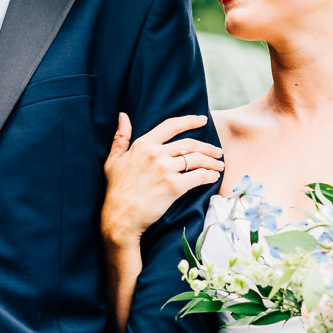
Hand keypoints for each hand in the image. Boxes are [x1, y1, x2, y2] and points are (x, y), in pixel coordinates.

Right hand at [102, 113, 222, 246]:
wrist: (119, 216)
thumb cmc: (116, 190)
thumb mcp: (113, 160)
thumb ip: (120, 137)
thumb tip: (123, 115)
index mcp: (143, 144)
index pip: (171, 125)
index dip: (190, 121)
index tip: (202, 120)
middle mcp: (156, 153)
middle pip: (190, 143)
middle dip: (207, 147)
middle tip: (217, 151)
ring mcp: (165, 169)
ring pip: (197, 159)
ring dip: (212, 162)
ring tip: (219, 165)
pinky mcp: (174, 186)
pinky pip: (198, 176)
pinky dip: (209, 176)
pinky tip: (213, 177)